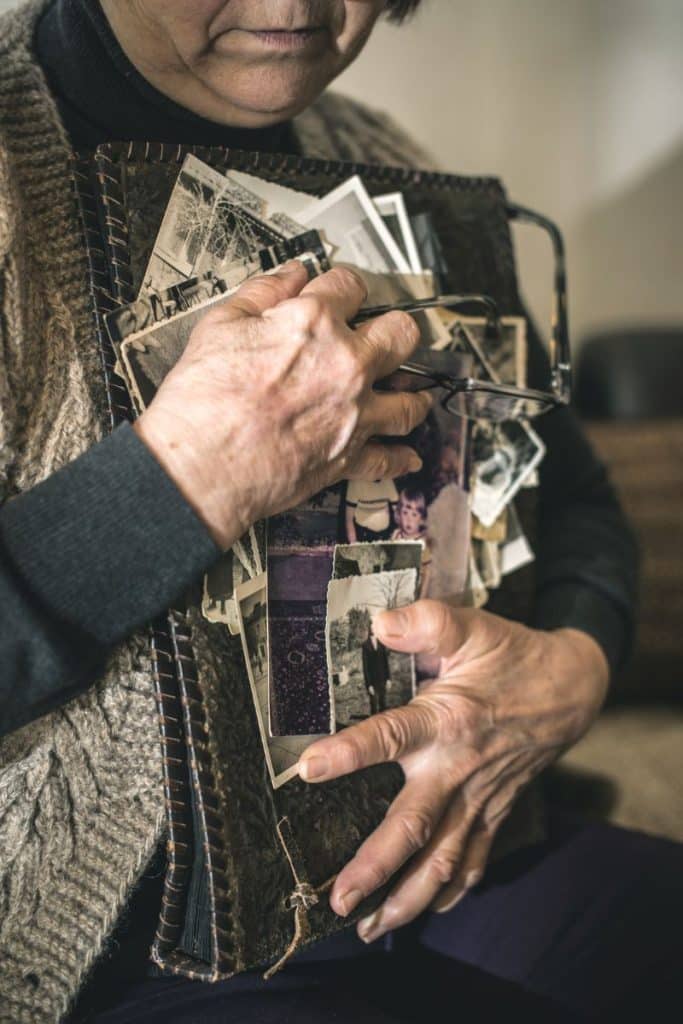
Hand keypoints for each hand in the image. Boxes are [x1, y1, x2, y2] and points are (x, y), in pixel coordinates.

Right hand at [135, 262, 429, 548]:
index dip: (344, 286)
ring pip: (409, 401)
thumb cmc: (203, 401)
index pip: (350, 286)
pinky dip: (399, 459)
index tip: (342, 293)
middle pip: (401, 335)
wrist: (200, 466)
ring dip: (411, 394)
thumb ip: (262, 293)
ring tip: (409, 393)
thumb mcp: (221, 324)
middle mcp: (347, 365)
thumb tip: (289, 275)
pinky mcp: (349, 457)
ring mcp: (354, 413)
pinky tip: (407, 456)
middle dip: (395, 330)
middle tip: (386, 336)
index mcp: (315, 324)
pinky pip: (388, 459)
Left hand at [298, 600, 607, 941]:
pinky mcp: (496, 810)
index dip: (350, 752)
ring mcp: (480, 797)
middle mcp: (460, 768)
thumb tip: (379, 622)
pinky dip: (452, 891)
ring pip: (444, 860)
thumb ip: (428, 622)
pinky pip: (476, 861)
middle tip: (338, 899)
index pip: (391, 736)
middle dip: (375, 866)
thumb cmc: (514, 656)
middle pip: (415, 826)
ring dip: (408, 897)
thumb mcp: (473, 626)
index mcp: (448, 720)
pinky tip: (428, 909)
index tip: (308, 769)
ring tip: (370, 927)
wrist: (573, 687)